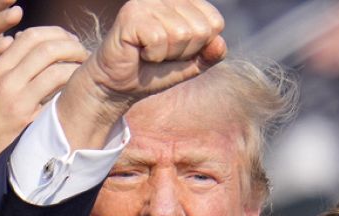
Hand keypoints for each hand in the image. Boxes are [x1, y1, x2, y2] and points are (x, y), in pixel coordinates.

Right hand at [0, 3, 87, 174]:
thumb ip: (2, 65)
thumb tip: (22, 44)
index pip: (30, 37)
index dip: (55, 34)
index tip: (67, 40)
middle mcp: (6, 81)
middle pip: (47, 49)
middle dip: (72, 46)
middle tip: (82, 53)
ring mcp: (18, 102)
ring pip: (56, 72)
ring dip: (77, 68)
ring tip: (84, 72)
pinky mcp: (29, 123)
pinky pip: (57, 100)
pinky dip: (72, 92)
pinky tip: (78, 94)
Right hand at [57, 0, 226, 150]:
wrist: (118, 85)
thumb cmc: (152, 71)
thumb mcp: (189, 65)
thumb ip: (209, 55)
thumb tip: (220, 44)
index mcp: (184, 1)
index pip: (215, 23)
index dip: (199, 47)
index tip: (177, 51)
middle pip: (201, 30)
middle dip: (183, 52)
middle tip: (161, 54)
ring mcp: (148, 1)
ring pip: (181, 34)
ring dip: (167, 55)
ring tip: (150, 53)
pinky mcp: (132, 13)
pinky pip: (160, 40)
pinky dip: (153, 56)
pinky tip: (140, 52)